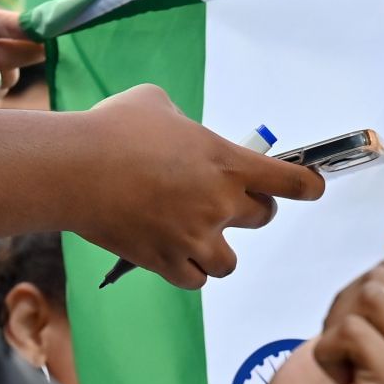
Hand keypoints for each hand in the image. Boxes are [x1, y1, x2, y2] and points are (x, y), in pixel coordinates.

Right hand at [70, 84, 325, 287]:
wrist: (71, 168)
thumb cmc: (111, 128)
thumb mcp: (155, 103)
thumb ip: (182, 121)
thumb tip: (181, 130)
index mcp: (228, 163)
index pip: (291, 182)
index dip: (307, 186)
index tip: (312, 188)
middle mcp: (221, 203)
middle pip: (262, 217)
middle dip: (250, 210)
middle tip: (227, 203)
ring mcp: (196, 237)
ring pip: (229, 261)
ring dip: (218, 250)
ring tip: (196, 236)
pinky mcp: (167, 261)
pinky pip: (195, 279)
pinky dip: (188, 271)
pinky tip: (174, 255)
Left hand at [232, 256, 383, 383]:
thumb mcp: (350, 328)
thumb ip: (381, 299)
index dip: (352, 300)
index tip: (349, 344)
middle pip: (382, 280)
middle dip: (344, 312)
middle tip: (342, 359)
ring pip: (371, 299)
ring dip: (336, 332)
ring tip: (342, 370)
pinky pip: (355, 332)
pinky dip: (329, 352)